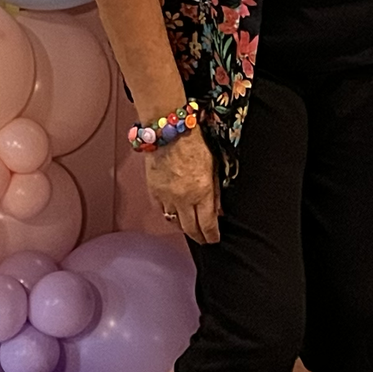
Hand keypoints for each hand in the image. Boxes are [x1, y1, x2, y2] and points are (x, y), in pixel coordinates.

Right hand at [144, 128, 219, 243]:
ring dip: (183, 226)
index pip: (207, 225)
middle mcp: (183, 199)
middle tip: (203, 240)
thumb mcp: (214, 167)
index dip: (211, 236)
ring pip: (174, 222)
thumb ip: (216, 191)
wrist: (169, 131)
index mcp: (202, 193)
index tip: (213, 239)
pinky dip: (169, 214)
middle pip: (190, 228)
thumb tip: (219, 211)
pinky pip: (161, 210)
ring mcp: (167, 196)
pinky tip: (174, 214)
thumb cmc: (194, 143)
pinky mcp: (154, 191)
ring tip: (190, 227)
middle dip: (198, 237)